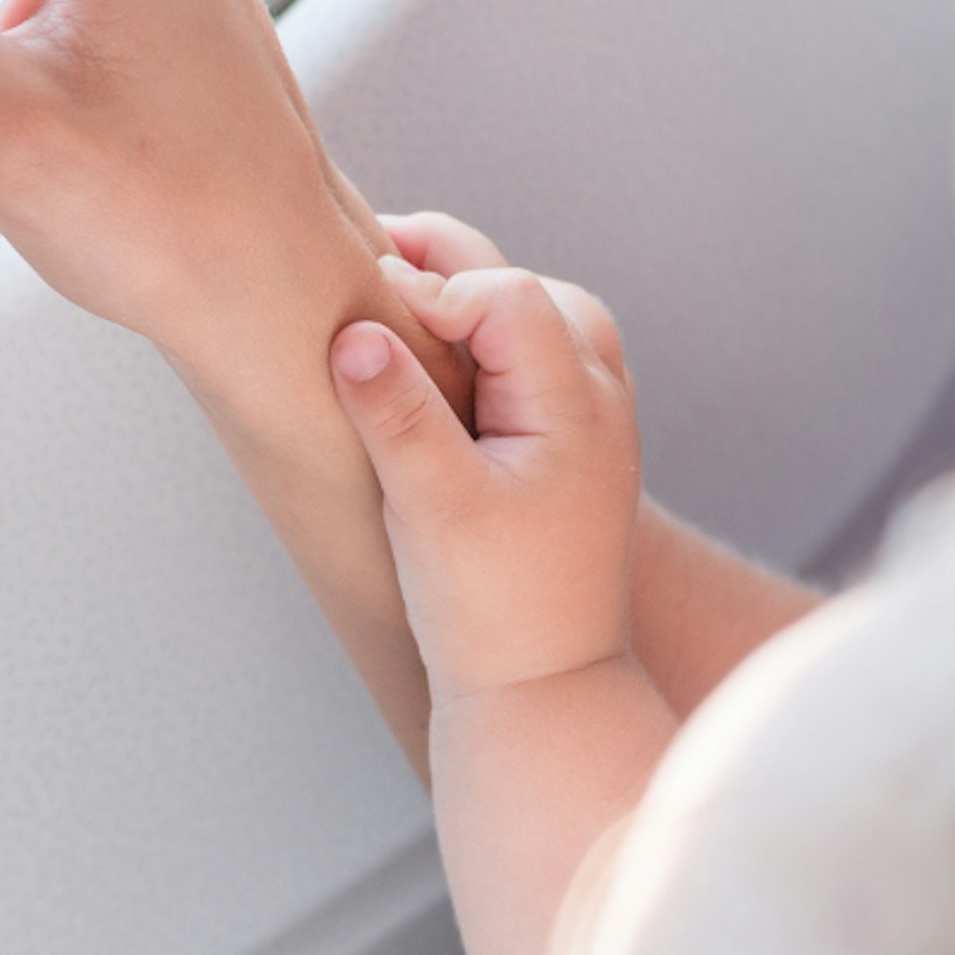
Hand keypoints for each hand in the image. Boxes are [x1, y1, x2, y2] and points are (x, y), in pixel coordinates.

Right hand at [331, 227, 640, 698]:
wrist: (546, 689)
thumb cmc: (490, 606)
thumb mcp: (431, 507)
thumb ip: (395, 415)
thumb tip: (354, 334)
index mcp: (575, 404)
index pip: (502, 296)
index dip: (427, 288)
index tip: (358, 315)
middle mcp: (600, 398)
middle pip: (525, 289)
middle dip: (447, 271)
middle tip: (366, 265)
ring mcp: (595, 420)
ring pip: (538, 316)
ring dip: (470, 300)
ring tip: (398, 301)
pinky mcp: (573, 445)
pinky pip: (537, 357)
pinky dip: (486, 340)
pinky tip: (435, 361)